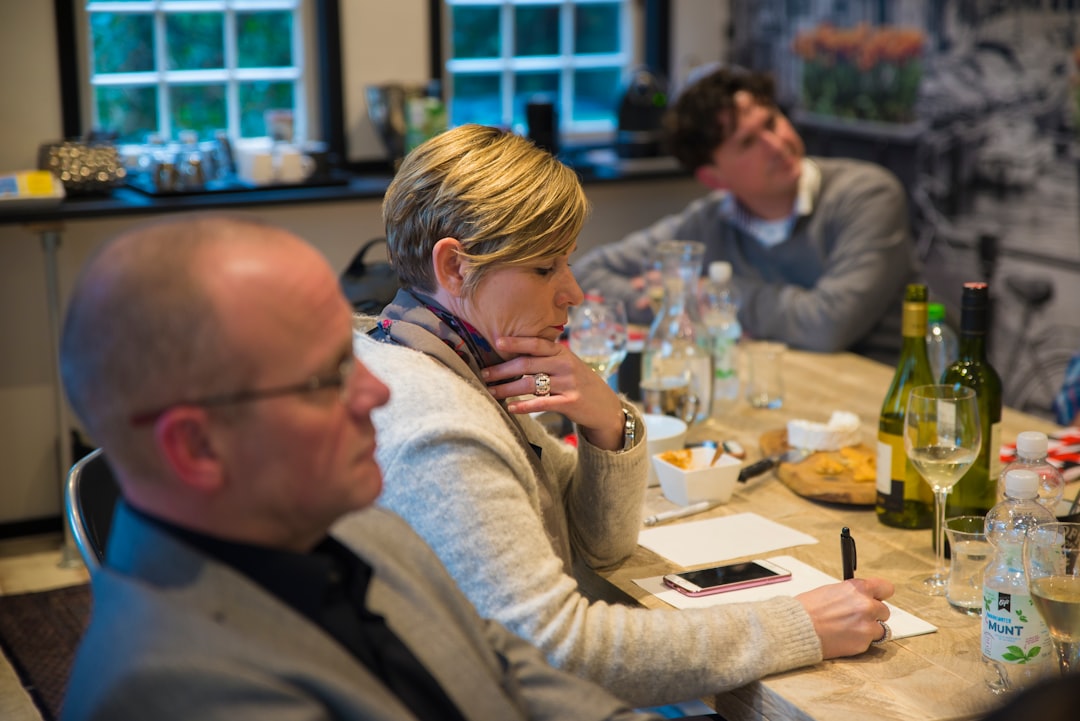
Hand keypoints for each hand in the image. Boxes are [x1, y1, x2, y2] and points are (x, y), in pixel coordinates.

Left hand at [482, 335, 624, 449]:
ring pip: (531, 384)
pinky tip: (511, 408)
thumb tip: (513, 354)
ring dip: (508, 389)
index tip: (497, 342)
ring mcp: (568, 383)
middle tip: (484, 374)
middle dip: (503, 369)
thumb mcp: (567, 364)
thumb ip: (546, 358)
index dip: (516, 342)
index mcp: (562, 352)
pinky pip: (543, 403)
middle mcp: (565, 365)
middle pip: (528, 364)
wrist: (605, 405)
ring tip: (492, 392)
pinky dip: (525, 406)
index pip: (536, 344)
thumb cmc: (579, 383)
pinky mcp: (570, 402)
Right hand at [795, 577, 894, 657]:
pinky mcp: (863, 643)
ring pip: (881, 629)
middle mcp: (866, 605)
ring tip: (851, 629)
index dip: (881, 595)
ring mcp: (867, 625)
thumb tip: (860, 598)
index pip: (886, 588)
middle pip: (884, 611)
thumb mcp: (831, 591)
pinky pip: (870, 642)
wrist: (798, 628)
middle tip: (858, 617)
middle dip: (873, 615)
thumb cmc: (808, 608)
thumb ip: (851, 594)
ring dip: (869, 629)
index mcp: (858, 588)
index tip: (879, 598)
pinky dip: (860, 641)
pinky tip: (845, 637)